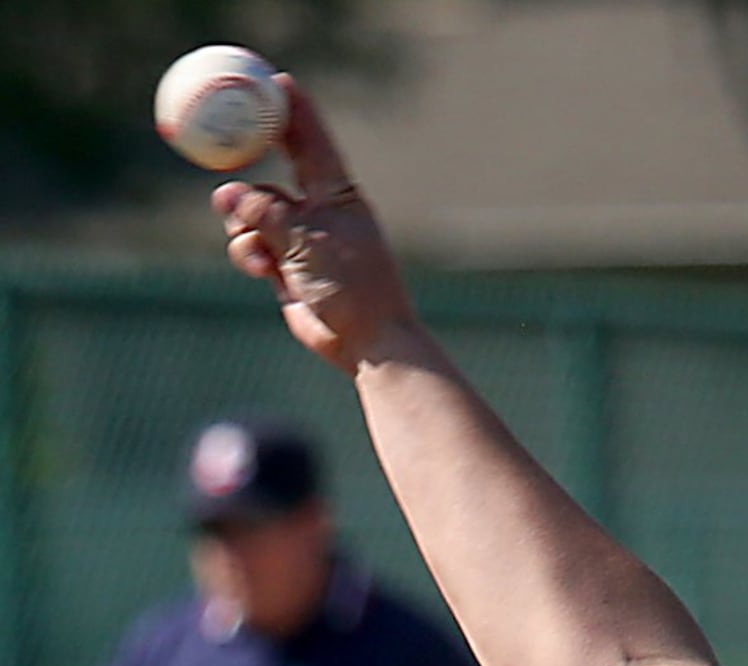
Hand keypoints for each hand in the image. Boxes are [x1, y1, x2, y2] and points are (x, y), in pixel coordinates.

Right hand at [213, 80, 416, 371]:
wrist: (365, 342)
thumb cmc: (351, 286)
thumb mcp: (307, 239)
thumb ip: (266, 212)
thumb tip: (227, 194)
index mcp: (337, 193)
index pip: (311, 140)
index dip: (292, 110)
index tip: (273, 80)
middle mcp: (318, 209)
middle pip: (275, 167)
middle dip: (248, 158)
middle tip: (221, 141)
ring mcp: (299, 238)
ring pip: (252, 212)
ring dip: (244, 224)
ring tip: (256, 245)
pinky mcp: (285, 266)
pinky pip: (251, 245)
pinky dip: (248, 253)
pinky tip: (262, 270)